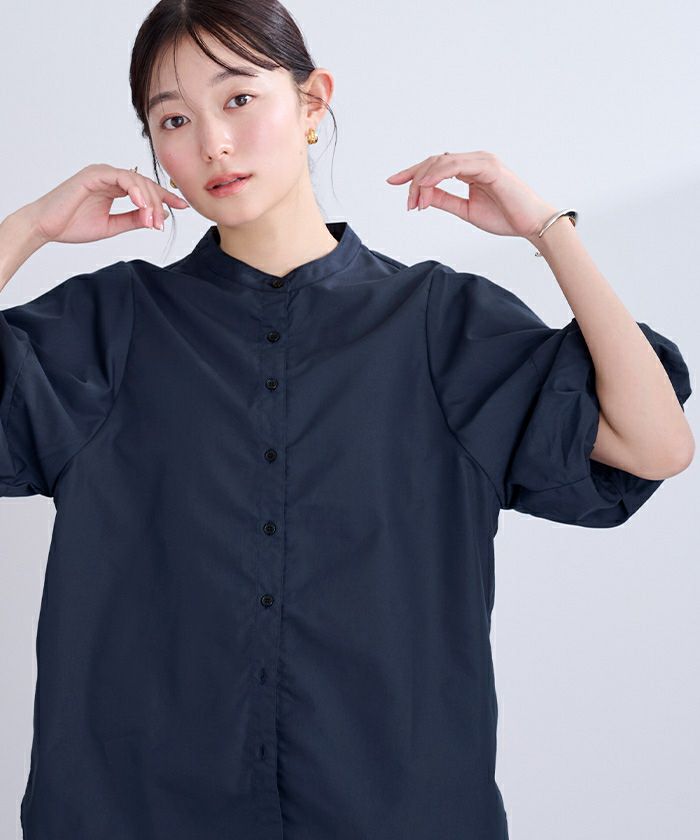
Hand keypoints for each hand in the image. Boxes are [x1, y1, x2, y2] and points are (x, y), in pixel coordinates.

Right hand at [20, 163, 189, 245]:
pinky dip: (135, 190)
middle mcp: (110, 177)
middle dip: (158, 205)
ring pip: (137, 180)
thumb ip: (133, 220)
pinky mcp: (94, 174)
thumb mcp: (112, 226)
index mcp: (114, 187)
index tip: (183, 207)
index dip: (166, 197)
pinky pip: (122, 177)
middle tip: (160, 225)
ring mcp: (102, 173)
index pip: (146, 188)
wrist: (46, 227)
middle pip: (145, 184)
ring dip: (148, 201)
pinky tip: (141, 205)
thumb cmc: (72, 225)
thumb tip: (156, 218)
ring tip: (152, 221)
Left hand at [386, 151, 557, 239]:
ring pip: (441, 162)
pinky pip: (455, 166)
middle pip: (433, 161)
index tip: (393, 182)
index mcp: (470, 169)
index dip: (412, 173)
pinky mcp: (488, 167)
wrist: (532, 225)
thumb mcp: (466, 210)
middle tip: (408, 204)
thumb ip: (445, 201)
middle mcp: (475, 160)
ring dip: (423, 181)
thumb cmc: (506, 217)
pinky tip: (426, 188)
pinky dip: (436, 176)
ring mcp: (482, 161)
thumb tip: (423, 198)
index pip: (435, 165)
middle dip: (414, 180)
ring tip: (415, 202)